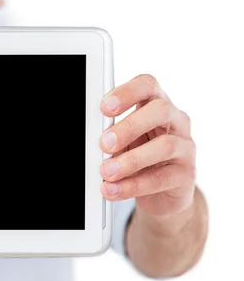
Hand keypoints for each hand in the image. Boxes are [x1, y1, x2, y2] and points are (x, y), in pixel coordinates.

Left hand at [99, 74, 196, 216]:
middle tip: (104, 143)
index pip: (147, 85)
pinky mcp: (186, 174)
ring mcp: (185, 147)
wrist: (162, 194)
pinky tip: (113, 189)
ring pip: (165, 146)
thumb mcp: (123, 142)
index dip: (126, 93)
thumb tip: (94, 140)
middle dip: (130, 126)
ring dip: (130, 160)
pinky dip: (134, 185)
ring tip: (106, 172)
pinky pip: (161, 178)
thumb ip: (112, 136)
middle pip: (160, 110)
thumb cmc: (139, 157)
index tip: (104, 108)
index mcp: (155, 105)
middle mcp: (176, 121)